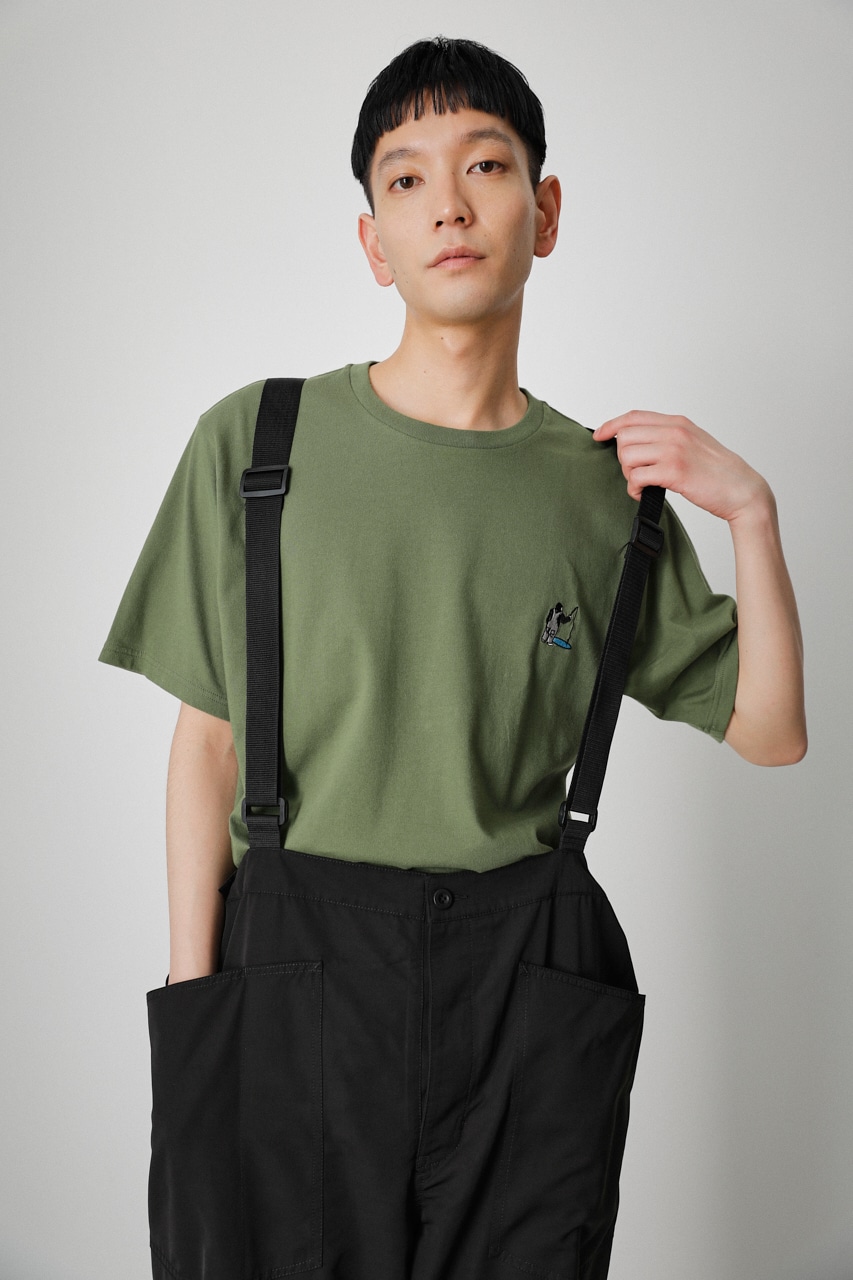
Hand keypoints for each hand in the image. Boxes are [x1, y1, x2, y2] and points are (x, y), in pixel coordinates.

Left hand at [593, 410, 769, 523]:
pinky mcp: (675, 472)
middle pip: (625, 436)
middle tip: (635, 472)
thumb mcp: (694, 443)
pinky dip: (633, 489)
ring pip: (627, 456)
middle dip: (623, 457)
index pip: (634, 416)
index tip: (599, 435)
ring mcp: (674, 450)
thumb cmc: (718, 472)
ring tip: (642, 484)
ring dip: (628, 474)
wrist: (743, 490)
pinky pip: (636, 477)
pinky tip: (642, 493)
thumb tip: (637, 442)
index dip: (611, 425)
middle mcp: (675, 432)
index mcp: (679, 423)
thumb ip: (668, 437)